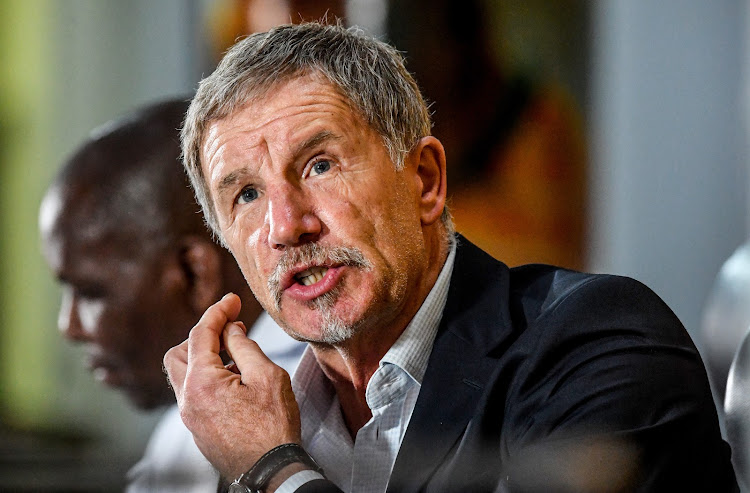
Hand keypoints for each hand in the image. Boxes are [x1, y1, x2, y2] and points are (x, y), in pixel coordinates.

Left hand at [163, 293, 301, 478]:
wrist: (271, 470)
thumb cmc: (274, 426)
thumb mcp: (267, 377)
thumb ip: (244, 347)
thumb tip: (231, 330)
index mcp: (202, 382)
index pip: (201, 334)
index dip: (218, 311)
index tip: (232, 300)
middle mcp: (187, 399)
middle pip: (177, 354)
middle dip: (201, 336)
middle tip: (228, 331)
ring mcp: (190, 416)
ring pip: (183, 375)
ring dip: (204, 358)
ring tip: (237, 358)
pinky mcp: (198, 428)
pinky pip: (193, 393)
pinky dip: (207, 378)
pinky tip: (235, 381)